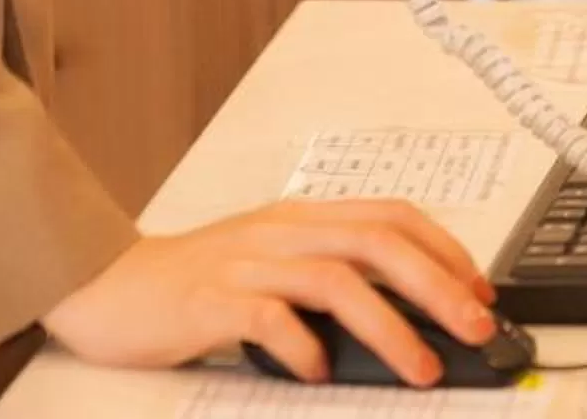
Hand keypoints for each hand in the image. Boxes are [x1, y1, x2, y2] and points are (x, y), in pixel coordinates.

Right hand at [39, 199, 497, 385]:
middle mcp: (280, 233)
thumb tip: (405, 321)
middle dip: (437, 284)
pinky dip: (302, 345)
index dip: (444, 250)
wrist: (105, 284)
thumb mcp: (269, 266)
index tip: (481, 291)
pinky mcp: (209, 301)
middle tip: (475, 327)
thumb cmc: (193, 283)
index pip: (389, 216)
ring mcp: (244, 264)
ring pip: (334, 278)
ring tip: (421, 367)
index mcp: (300, 219)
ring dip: (389, 325)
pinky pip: (268, 317)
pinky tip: (320, 372)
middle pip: (376, 241)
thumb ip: (326, 282)